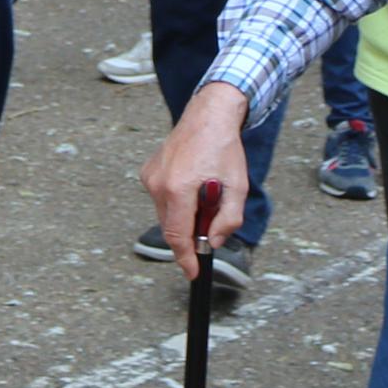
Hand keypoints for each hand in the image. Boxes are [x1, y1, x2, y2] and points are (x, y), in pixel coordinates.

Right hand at [140, 86, 254, 277]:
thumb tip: (212, 240)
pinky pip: (162, 200)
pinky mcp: (148, 172)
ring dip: (184, 216)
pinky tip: (192, 185)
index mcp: (178, 188)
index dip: (185, 258)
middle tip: (212, 218)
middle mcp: (158, 183)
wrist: (208, 115)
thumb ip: (228, 220)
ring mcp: (150, 176)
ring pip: (166, 214)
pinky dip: (177, 202)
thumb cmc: (223, 147)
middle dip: (191, 233)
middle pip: (171, 227)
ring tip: (204, 194)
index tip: (192, 272)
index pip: (177, 236)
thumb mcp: (238, 187)